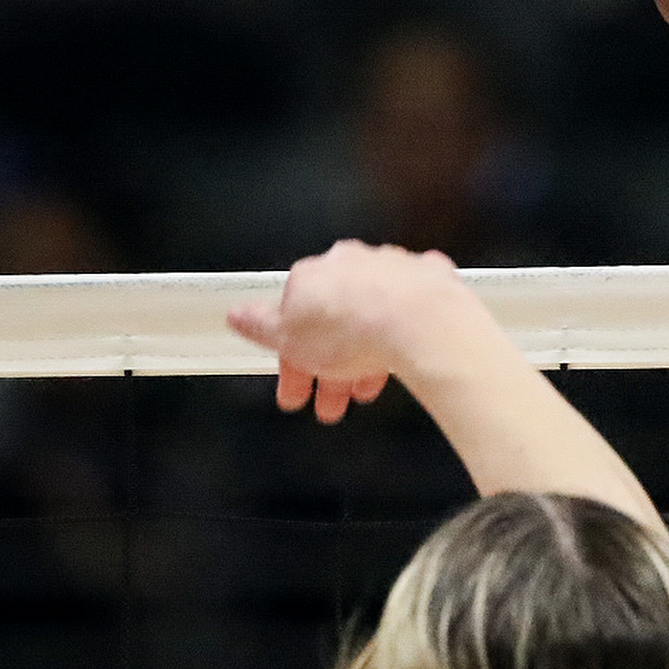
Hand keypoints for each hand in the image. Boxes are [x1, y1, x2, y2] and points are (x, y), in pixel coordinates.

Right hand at [227, 241, 467, 422]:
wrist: (421, 321)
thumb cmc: (355, 328)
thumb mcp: (288, 340)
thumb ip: (260, 326)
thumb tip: (238, 316)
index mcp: (311, 276)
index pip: (293, 321)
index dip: (293, 361)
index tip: (297, 390)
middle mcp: (351, 264)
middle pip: (335, 321)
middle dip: (330, 367)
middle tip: (332, 403)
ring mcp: (393, 268)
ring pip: (374, 317)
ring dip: (366, 356)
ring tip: (365, 391)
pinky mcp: (430, 279)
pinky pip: (413, 309)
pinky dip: (406, 331)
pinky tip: (405, 352)